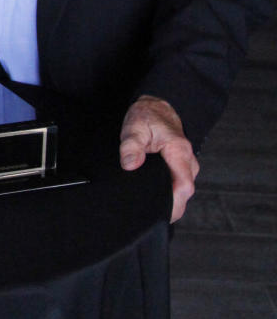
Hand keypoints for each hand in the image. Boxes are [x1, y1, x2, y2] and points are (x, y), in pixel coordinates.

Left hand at [119, 95, 198, 222]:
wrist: (157, 107)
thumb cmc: (147, 116)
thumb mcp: (135, 127)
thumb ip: (131, 146)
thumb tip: (130, 165)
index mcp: (179, 151)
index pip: (184, 186)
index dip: (173, 202)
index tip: (156, 209)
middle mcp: (188, 161)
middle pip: (184, 194)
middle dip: (169, 206)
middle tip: (146, 211)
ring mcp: (186, 165)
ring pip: (182, 191)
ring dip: (169, 200)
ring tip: (147, 206)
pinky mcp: (181, 167)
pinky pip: (179, 185)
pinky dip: (169, 193)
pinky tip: (154, 198)